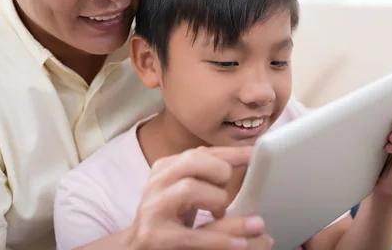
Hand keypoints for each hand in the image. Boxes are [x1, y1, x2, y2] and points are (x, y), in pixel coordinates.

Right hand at [123, 146, 269, 248]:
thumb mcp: (185, 192)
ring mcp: (153, 209)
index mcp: (164, 169)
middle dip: (220, 171)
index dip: (232, 153)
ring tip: (222, 213)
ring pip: (189, 188)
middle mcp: (156, 184)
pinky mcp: (155, 237)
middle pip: (193, 160)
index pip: (201, 152)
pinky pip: (193, 235)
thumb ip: (206, 175)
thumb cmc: (168, 218)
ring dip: (216, 200)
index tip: (256, 154)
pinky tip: (240, 245)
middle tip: (228, 190)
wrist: (135, 249)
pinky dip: (220, 240)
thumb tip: (243, 159)